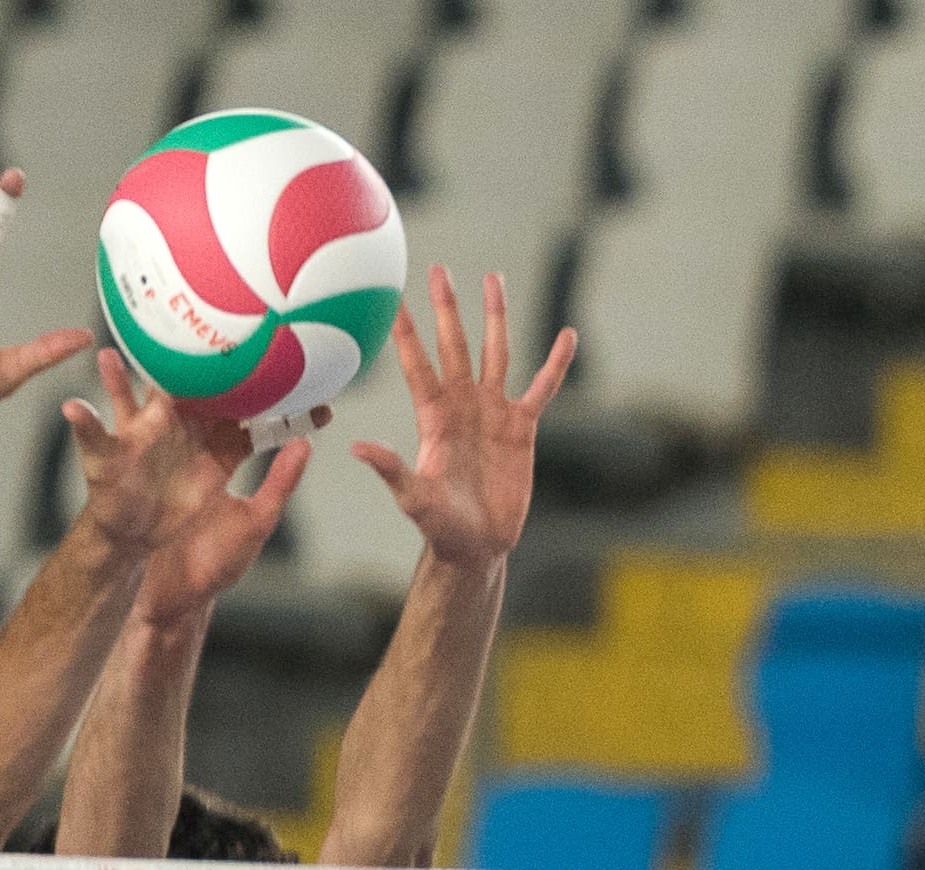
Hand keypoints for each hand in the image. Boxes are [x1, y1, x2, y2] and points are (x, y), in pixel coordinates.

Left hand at [353, 266, 578, 569]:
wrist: (477, 544)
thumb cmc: (440, 526)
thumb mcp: (413, 498)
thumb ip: (391, 468)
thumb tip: (356, 447)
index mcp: (434, 416)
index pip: (417, 364)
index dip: (406, 332)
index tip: (392, 298)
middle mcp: (462, 404)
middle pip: (455, 344)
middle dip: (448, 308)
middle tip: (438, 269)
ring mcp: (493, 411)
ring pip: (496, 352)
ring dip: (495, 317)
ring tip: (493, 279)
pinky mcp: (522, 427)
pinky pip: (542, 387)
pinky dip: (555, 364)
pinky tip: (567, 335)